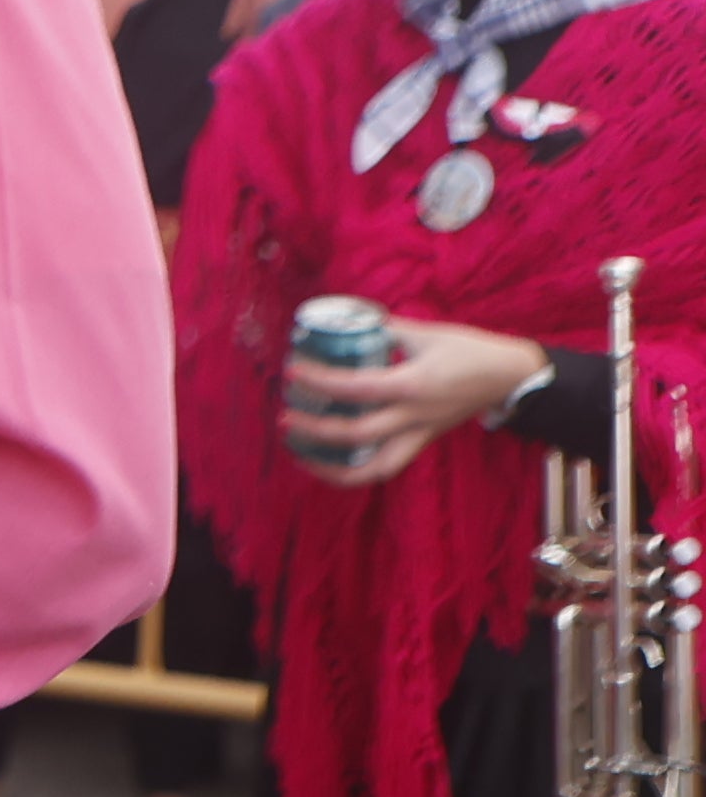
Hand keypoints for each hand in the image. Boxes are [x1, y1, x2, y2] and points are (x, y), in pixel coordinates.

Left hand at [285, 312, 544, 485]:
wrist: (511, 377)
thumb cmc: (470, 350)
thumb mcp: (428, 333)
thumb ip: (386, 330)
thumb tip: (349, 323)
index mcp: (414, 384)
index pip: (357, 387)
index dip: (320, 381)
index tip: (293, 371)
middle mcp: (415, 416)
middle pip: (357, 434)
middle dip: (316, 430)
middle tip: (285, 418)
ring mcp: (420, 435)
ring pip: (374, 468)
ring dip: (333, 468)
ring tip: (301, 455)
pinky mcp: (423, 443)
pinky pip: (387, 467)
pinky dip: (356, 472)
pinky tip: (330, 463)